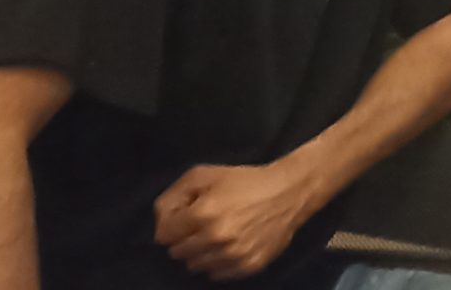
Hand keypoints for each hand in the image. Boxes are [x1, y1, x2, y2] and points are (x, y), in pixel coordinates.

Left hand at [153, 164, 314, 279]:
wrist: (289, 192)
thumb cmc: (244, 181)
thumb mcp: (204, 174)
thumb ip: (173, 195)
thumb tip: (161, 220)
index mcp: (203, 214)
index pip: (163, 235)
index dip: (172, 224)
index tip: (186, 216)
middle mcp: (216, 238)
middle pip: (177, 253)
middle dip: (184, 239)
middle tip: (202, 226)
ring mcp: (233, 255)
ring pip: (195, 266)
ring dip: (200, 253)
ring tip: (216, 236)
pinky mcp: (248, 266)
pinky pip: (216, 275)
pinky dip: (217, 263)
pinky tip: (228, 247)